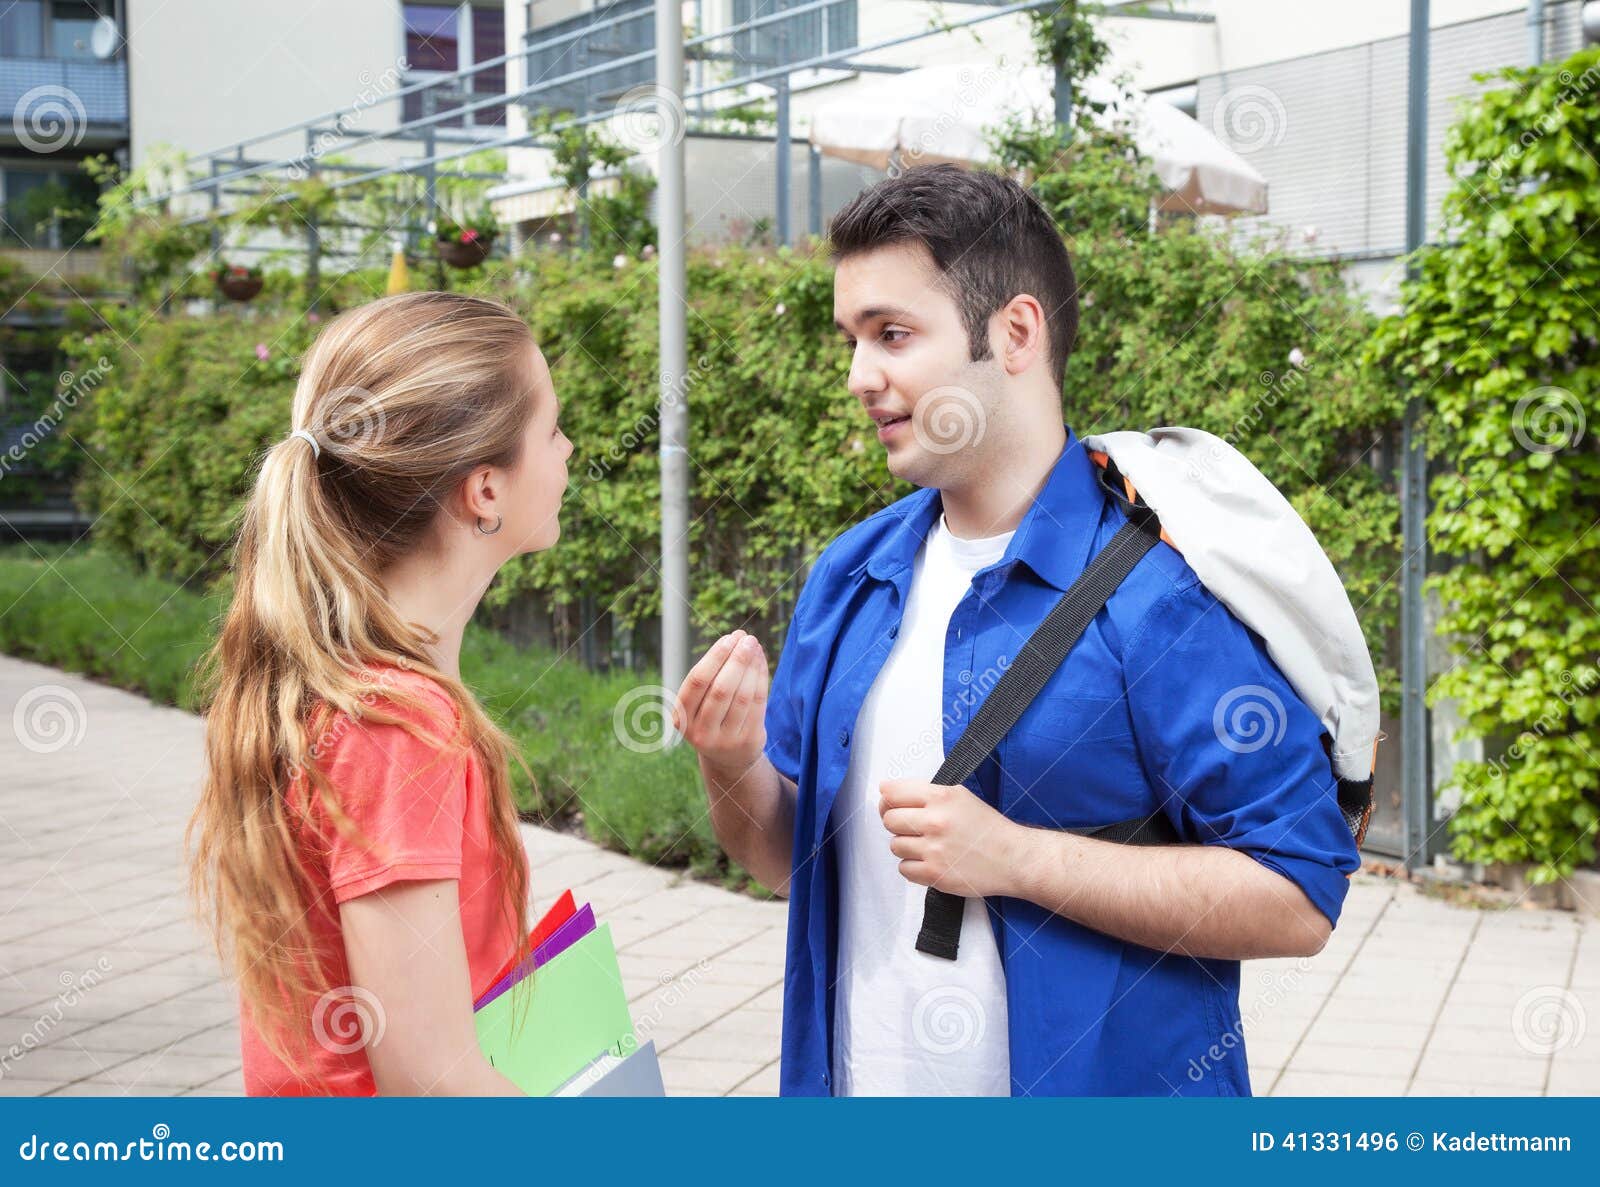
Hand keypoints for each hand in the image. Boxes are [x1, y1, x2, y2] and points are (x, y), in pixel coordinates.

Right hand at [673, 629, 768, 774]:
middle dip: (736, 660)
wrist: (728, 757)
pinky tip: (761, 663)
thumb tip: (736, 639)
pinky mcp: (748, 740)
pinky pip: (758, 704)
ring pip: (742, 696)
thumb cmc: (712, 717)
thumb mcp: (700, 703)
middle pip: (721, 689)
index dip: (715, 657)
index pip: (697, 682)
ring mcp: (725, 740)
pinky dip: (761, 679)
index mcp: (682, 717)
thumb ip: (712, 675)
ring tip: (755, 647)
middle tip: (747, 639)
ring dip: (751, 667)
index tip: (729, 638)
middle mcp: (701, 732)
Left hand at [879, 779, 1031, 898]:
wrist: (1013, 858)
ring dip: (906, 847)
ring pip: (894, 845)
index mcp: (941, 797)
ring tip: (927, 847)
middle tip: (913, 829)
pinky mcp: (935, 874)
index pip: (892, 792)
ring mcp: (934, 849)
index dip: (887, 799)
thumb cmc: (987, 828)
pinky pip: (904, 869)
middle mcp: (935, 821)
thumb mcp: (960, 796)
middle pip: (889, 819)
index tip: (890, 804)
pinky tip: (930, 862)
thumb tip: (887, 792)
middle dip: (897, 824)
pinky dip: (913, 867)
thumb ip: (926, 794)